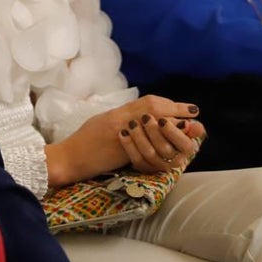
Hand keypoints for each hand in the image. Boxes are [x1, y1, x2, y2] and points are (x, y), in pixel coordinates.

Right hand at [44, 95, 200, 186]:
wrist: (67, 159)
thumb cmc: (83, 146)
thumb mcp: (103, 127)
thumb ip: (124, 123)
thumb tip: (146, 125)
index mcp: (116, 113)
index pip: (147, 102)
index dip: (169, 104)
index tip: (187, 109)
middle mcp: (118, 117)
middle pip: (152, 106)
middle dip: (176, 110)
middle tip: (194, 114)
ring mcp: (118, 129)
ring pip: (151, 120)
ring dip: (173, 125)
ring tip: (189, 129)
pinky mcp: (117, 145)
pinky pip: (144, 141)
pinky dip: (162, 142)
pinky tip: (173, 146)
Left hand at [118, 112, 203, 173]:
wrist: (125, 126)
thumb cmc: (152, 115)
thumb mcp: (162, 109)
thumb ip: (177, 111)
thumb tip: (194, 111)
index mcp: (185, 144)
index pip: (186, 145)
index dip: (174, 133)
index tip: (162, 120)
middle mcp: (175, 158)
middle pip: (166, 149)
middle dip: (154, 132)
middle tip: (145, 117)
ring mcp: (160, 164)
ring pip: (151, 154)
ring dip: (140, 136)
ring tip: (131, 123)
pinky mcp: (145, 167)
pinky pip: (138, 160)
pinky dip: (129, 145)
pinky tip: (123, 133)